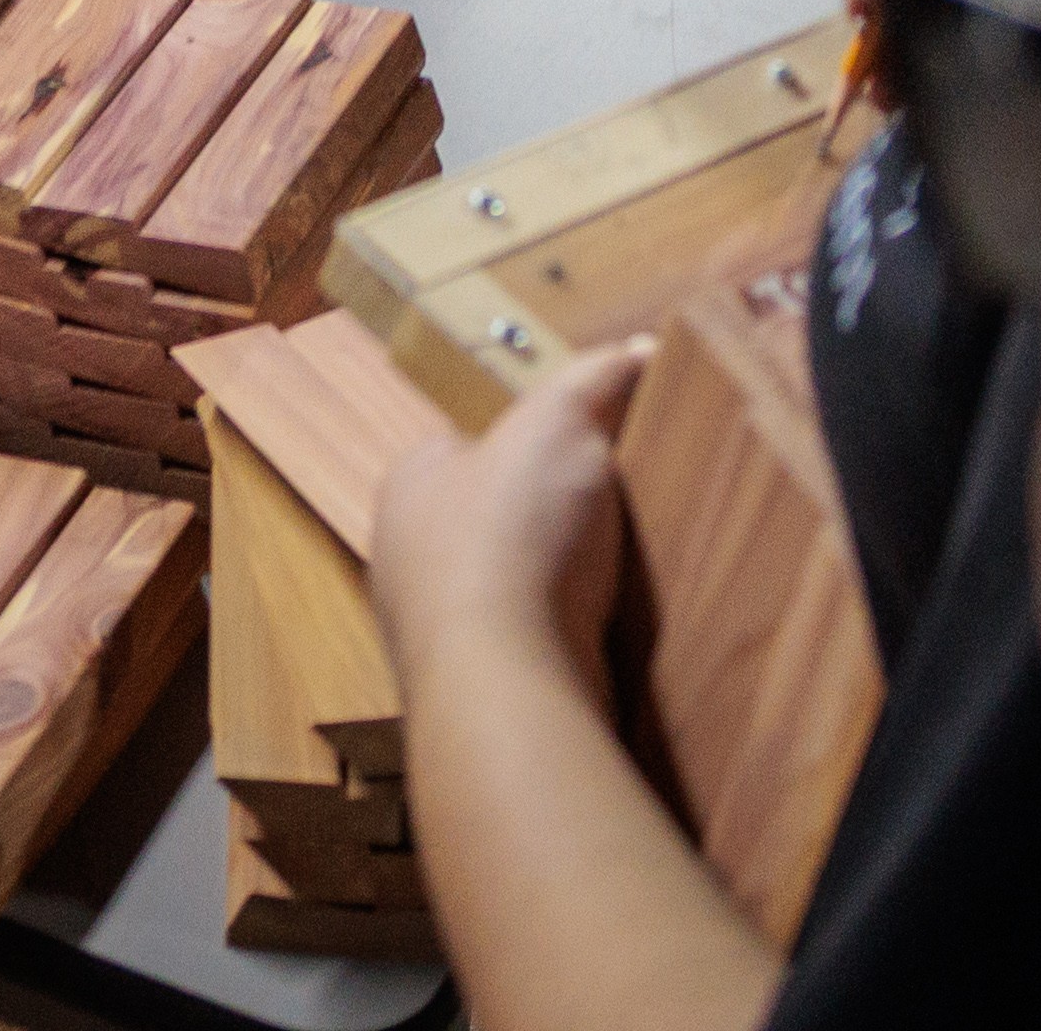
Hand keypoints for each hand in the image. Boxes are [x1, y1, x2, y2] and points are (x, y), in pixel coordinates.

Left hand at [375, 334, 654, 695]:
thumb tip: (638, 347)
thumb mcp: (562, 423)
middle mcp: (402, 561)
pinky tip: (602, 636)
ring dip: (555, 590)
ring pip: (505, 593)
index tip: (585, 451)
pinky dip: (561, 643)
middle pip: (489, 522)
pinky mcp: (471, 693)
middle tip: (610, 515)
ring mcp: (432, 637)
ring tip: (617, 577)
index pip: (469, 447)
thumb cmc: (515, 534)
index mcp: (409, 486)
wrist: (506, 680)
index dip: (529, 444)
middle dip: (545, 520)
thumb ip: (596, 380)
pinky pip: (524, 651)